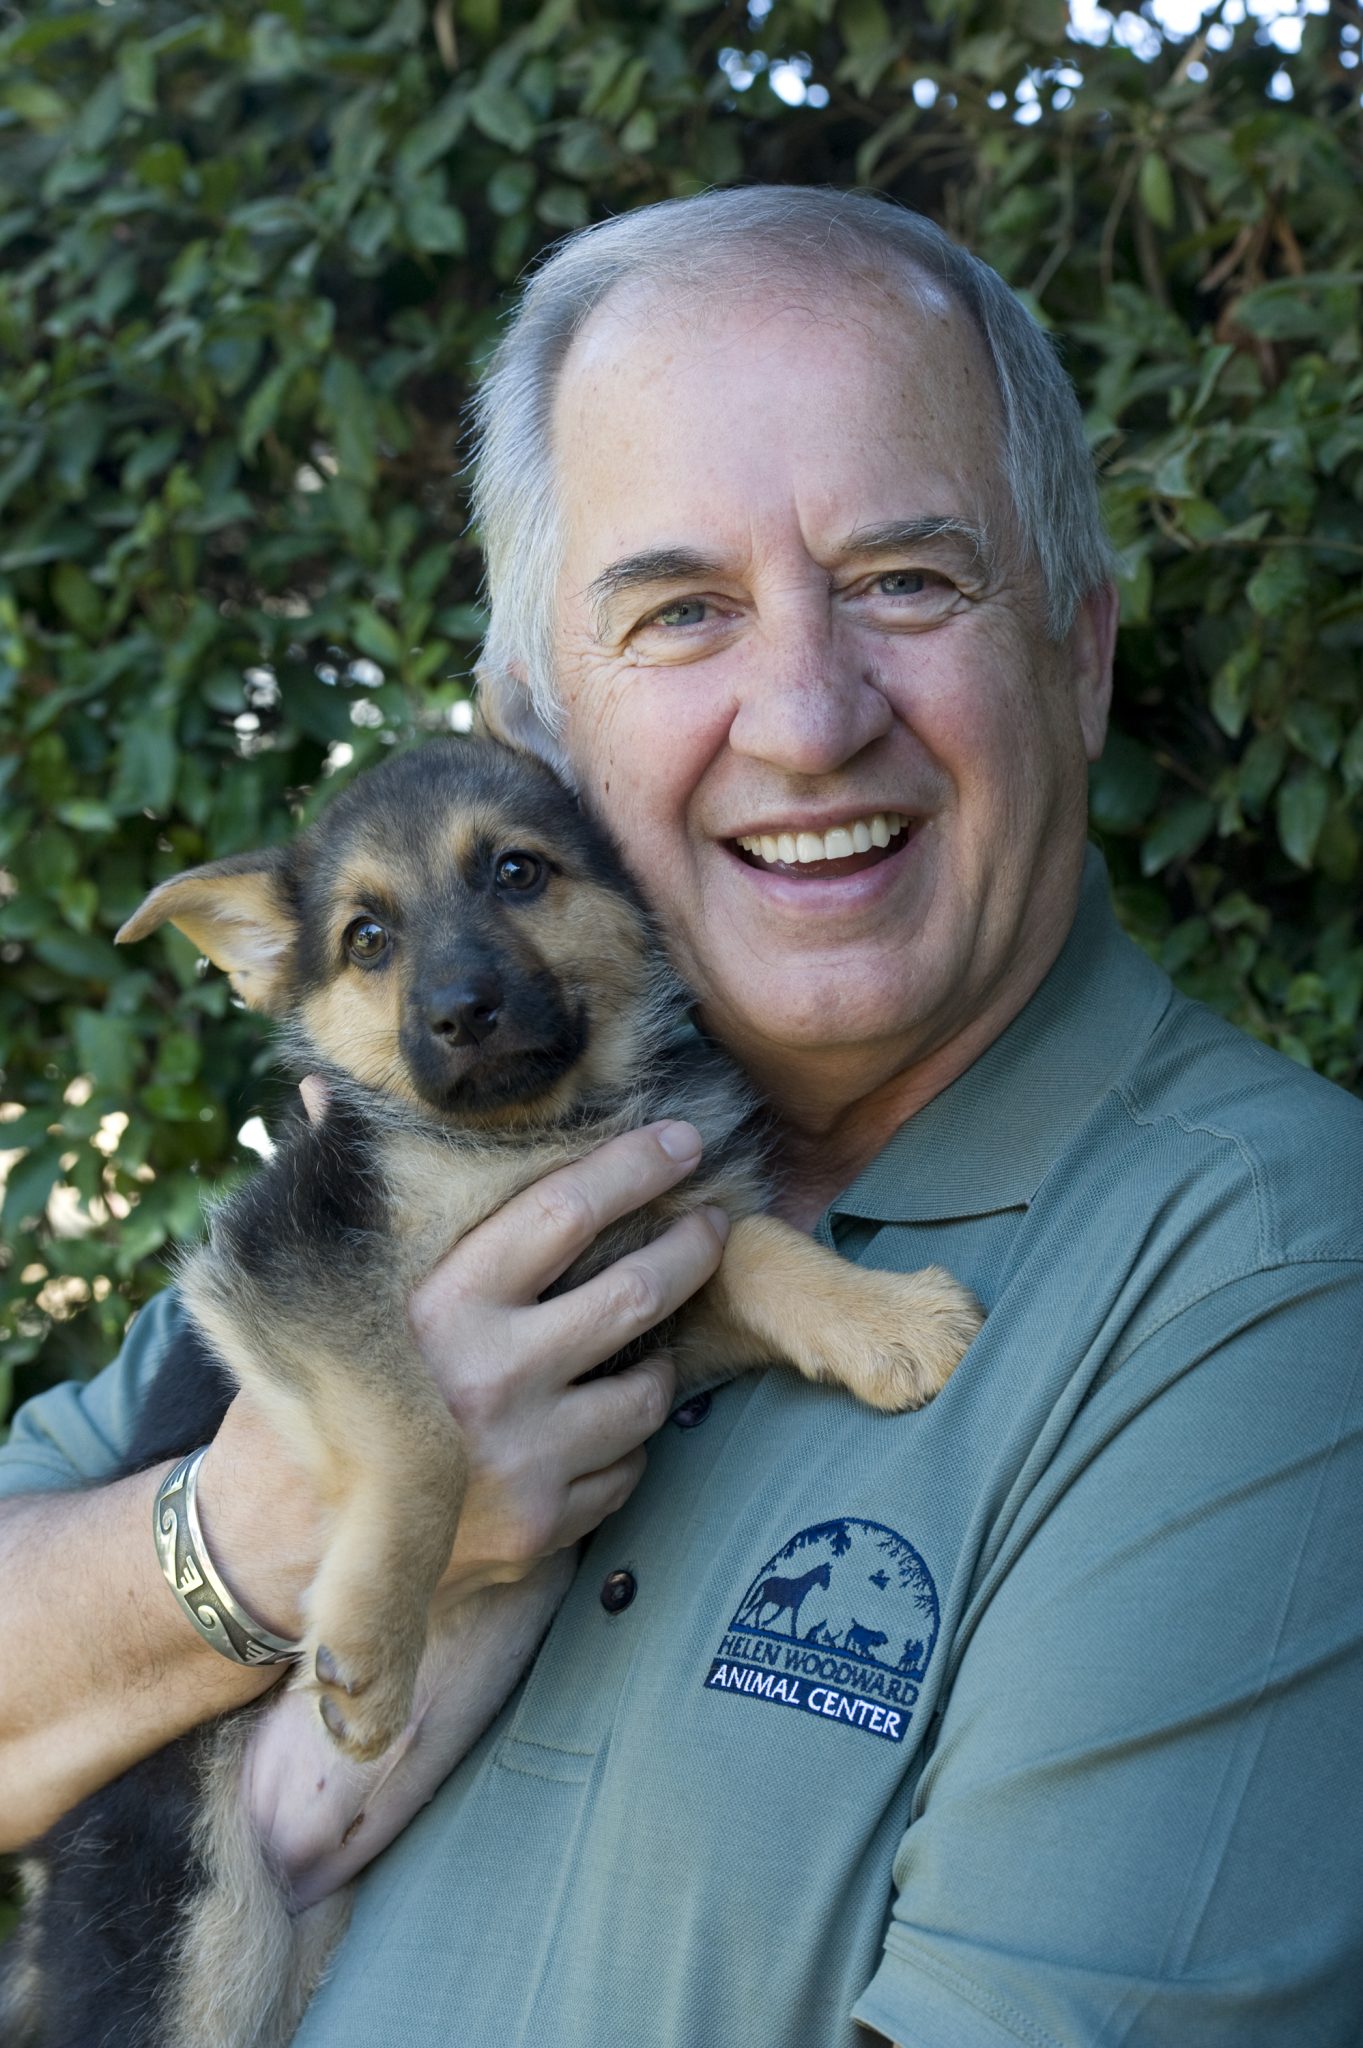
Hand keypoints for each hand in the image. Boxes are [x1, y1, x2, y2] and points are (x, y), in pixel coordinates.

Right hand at [197, 1109, 726, 1630]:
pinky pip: (627, 1468)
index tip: (682, 1141)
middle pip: (635, 1293)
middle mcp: (489, 1377)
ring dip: (657, 1361)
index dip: (634, 1168)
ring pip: (648, 1390)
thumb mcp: (317, 1289)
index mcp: (441, 1304)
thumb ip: (341, 1190)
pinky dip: (622, 1446)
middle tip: (710, 1223)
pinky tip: (593, 1430)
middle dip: (690, 1248)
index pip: (563, 1211)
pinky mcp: (541, 1525)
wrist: (277, 1542)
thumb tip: (320, 1085)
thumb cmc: (308, 1392)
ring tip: (646, 1342)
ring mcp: (523, 1458)